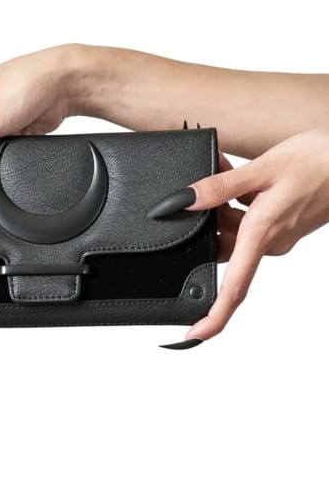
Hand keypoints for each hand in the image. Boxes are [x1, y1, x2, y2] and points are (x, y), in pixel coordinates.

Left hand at [157, 129, 328, 343]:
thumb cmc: (317, 163)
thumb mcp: (262, 169)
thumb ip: (220, 186)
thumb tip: (183, 201)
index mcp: (263, 235)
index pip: (234, 288)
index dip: (213, 315)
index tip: (193, 334)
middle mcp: (271, 242)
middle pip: (224, 246)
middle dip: (207, 219)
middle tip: (203, 186)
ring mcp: (278, 234)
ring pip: (234, 229)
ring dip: (222, 204)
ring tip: (224, 170)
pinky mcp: (283, 223)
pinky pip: (248, 219)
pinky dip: (237, 200)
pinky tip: (235, 177)